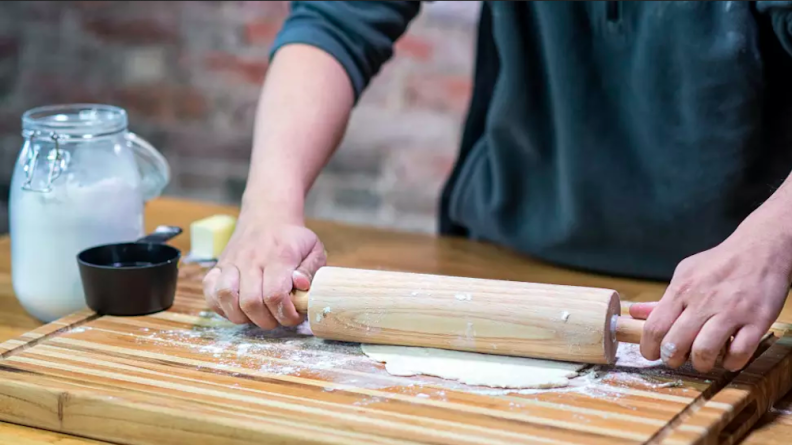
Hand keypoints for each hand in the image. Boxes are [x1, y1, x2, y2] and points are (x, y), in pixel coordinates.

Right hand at [202, 211, 325, 329]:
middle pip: (250, 302)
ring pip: (225, 297)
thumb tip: (301, 286)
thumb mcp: (313, 249)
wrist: (267, 215)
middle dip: (266, 320)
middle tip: (277, 318)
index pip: (274, 294)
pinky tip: (237, 307)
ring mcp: (231, 262)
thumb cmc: (292, 238)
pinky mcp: (218, 266)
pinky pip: (209, 291)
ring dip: (242, 316)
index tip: (293, 316)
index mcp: (277, 257)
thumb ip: (310, 270)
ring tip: (256, 315)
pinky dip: (220, 306)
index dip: (284, 313)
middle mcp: (251, 260)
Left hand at [630, 222, 791, 372]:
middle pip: (675, 344)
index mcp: (682, 290)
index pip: (654, 327)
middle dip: (671, 359)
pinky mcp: (757, 320)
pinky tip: (728, 357)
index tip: (651, 354)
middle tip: (676, 358)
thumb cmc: (719, 264)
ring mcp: (731, 312)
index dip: (648, 348)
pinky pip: (739, 353)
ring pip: (704, 351)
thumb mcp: (686, 273)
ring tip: (702, 359)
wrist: (762, 249)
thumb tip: (635, 313)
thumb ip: (663, 298)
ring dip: (700, 363)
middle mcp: (703, 301)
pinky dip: (731, 362)